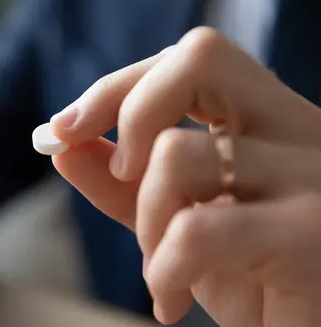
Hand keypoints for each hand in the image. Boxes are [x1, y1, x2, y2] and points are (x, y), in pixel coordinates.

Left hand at [51, 27, 320, 325]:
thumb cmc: (251, 280)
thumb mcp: (176, 220)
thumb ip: (123, 184)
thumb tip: (65, 148)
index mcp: (270, 121)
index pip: (192, 60)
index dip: (118, 87)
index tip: (65, 129)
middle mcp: (299, 130)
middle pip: (198, 61)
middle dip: (129, 112)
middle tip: (119, 174)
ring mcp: (311, 175)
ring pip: (176, 154)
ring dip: (146, 225)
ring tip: (161, 272)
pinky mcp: (308, 232)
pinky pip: (195, 230)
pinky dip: (164, 271)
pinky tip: (173, 300)